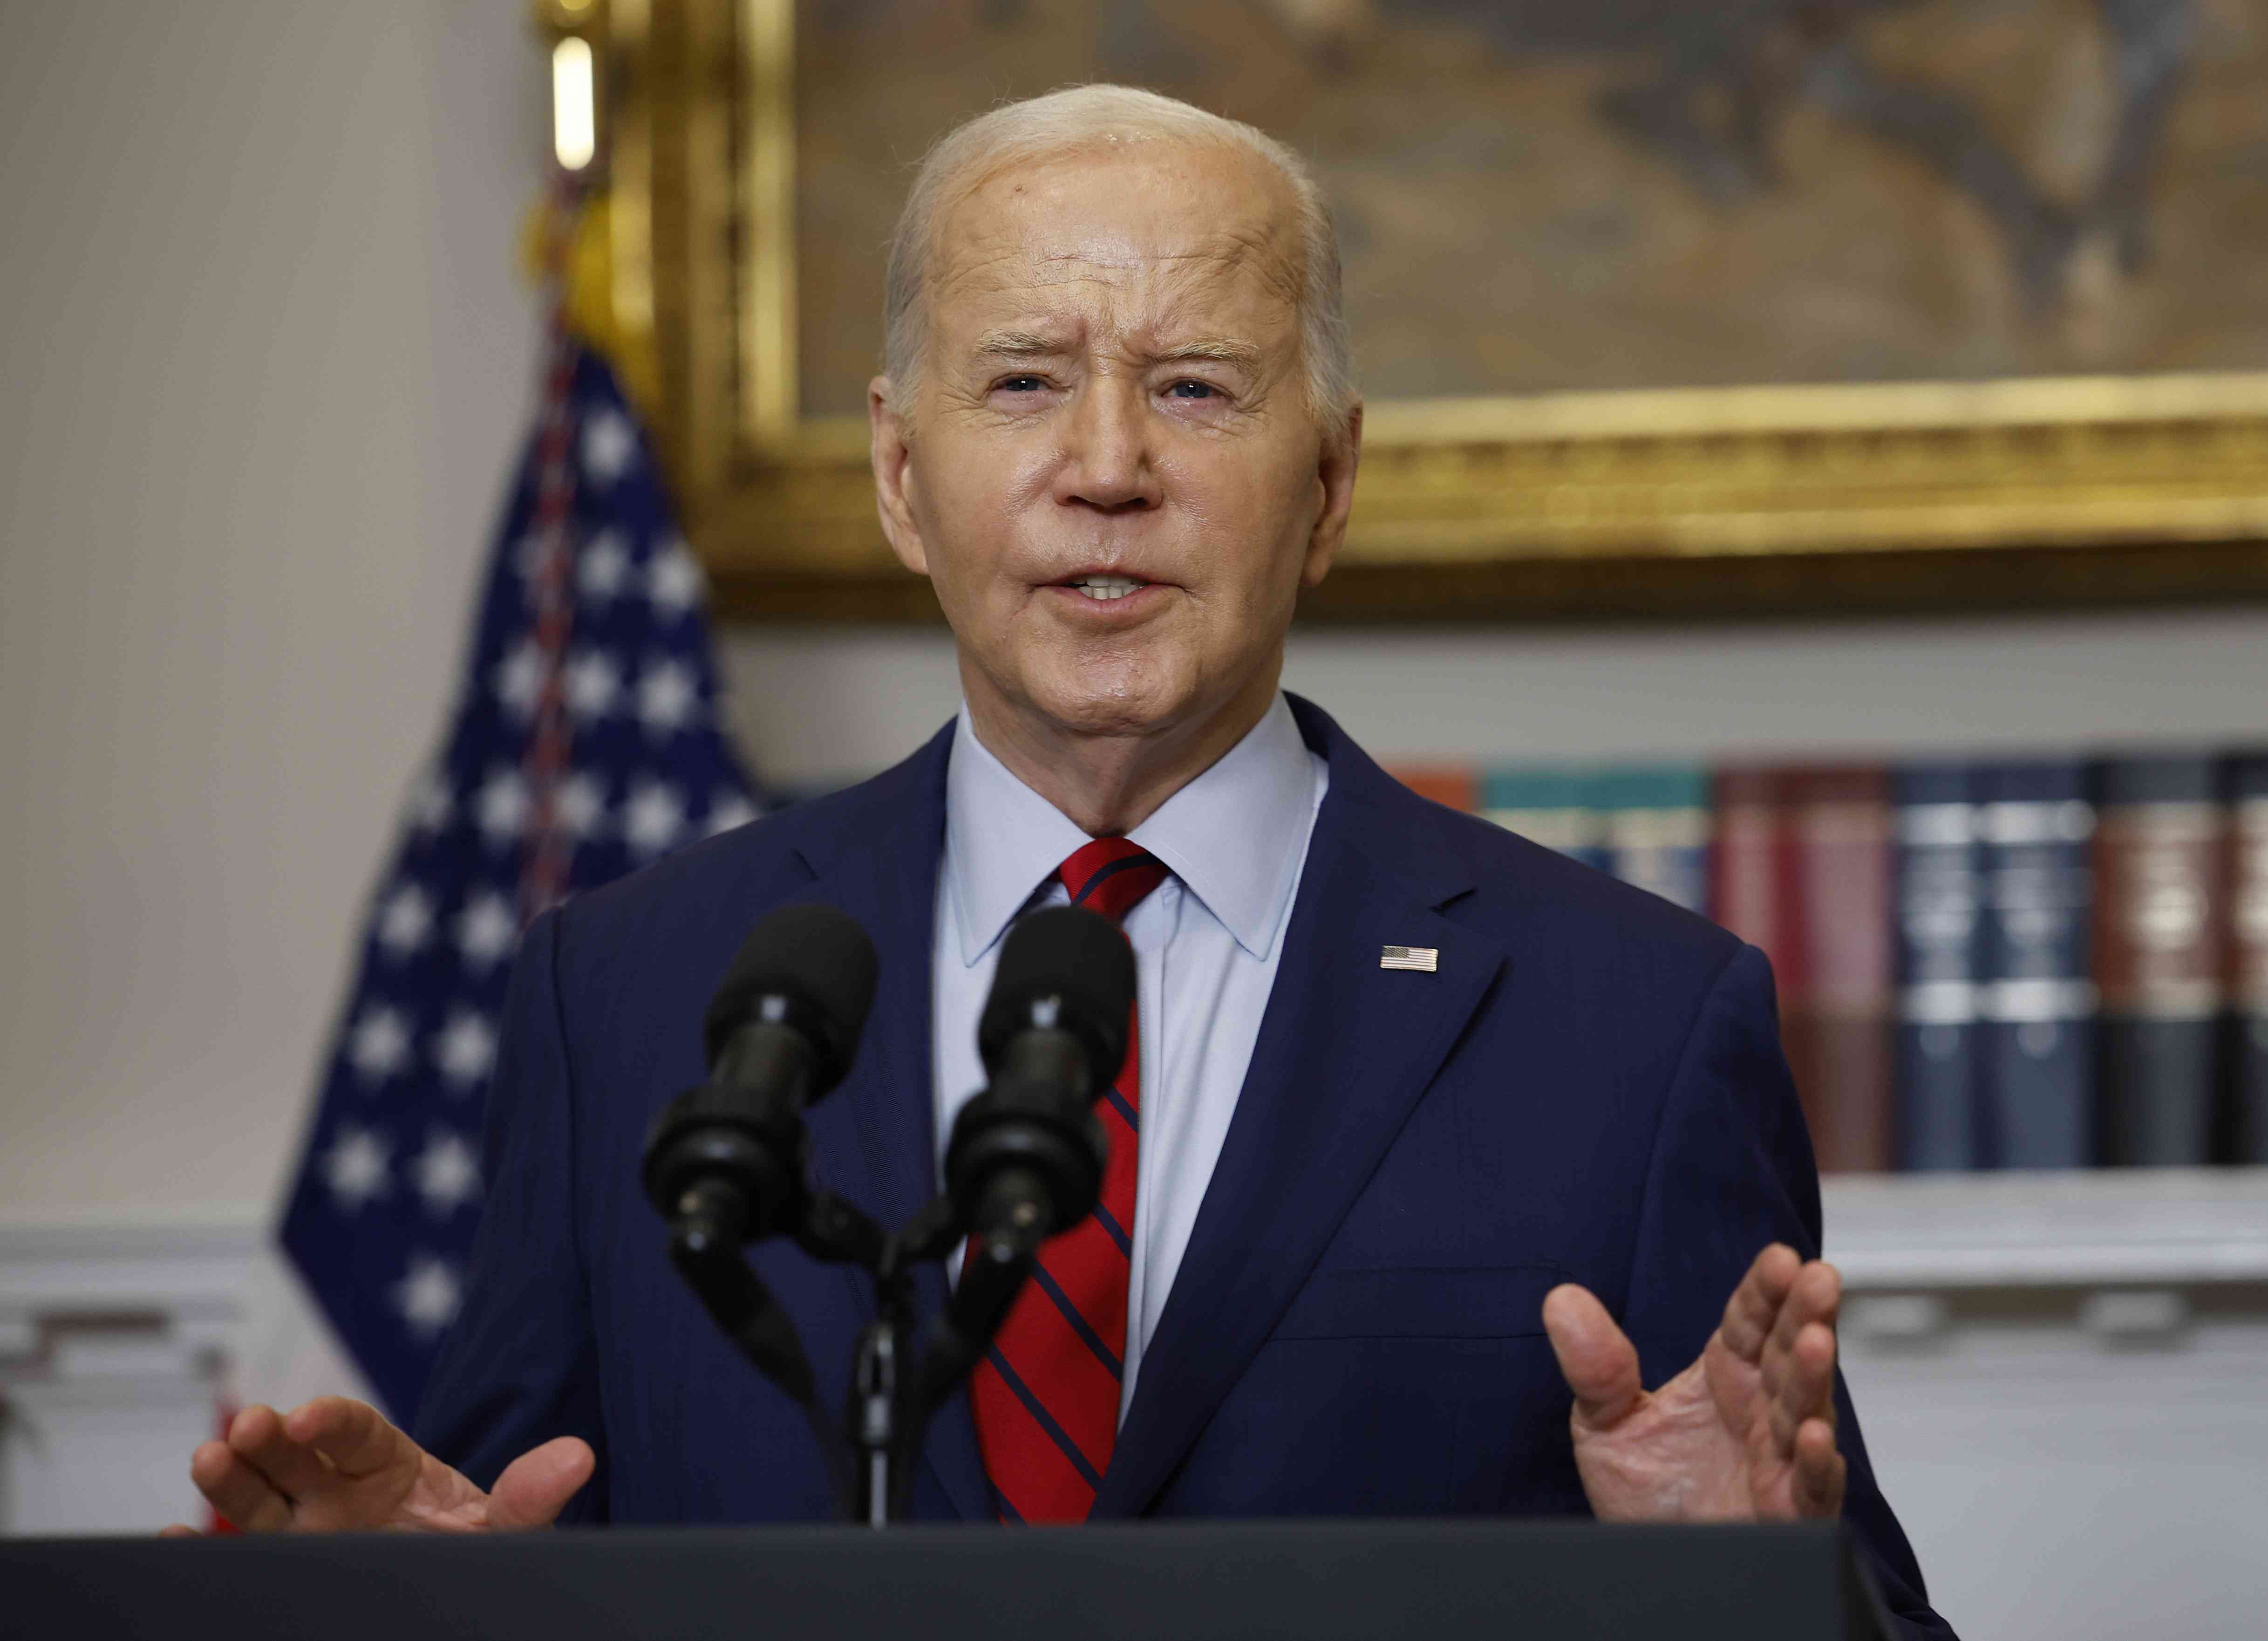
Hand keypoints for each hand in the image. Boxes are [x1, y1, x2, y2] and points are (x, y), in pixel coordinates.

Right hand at [163, 1397, 592, 1534]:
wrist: (457, 1593)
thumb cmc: (473, 1553)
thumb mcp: (501, 1532)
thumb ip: (529, 1498)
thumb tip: (577, 1458)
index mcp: (389, 1463)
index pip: (354, 1429)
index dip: (330, 1417)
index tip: (308, 1416)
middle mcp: (337, 1489)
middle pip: (294, 1453)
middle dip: (267, 1435)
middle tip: (245, 1428)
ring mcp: (306, 1529)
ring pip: (258, 1495)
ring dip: (228, 1476)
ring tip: (205, 1460)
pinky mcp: (286, 1567)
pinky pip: (238, 1556)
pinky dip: (198, 1545)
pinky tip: (168, 1537)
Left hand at [1541, 1243, 1845, 1521]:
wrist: (1655, 1568)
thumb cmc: (1647, 1493)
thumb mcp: (1607, 1423)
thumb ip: (1594, 1366)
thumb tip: (1560, 1301)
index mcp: (1725, 1376)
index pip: (1749, 1321)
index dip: (1765, 1290)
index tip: (1780, 1258)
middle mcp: (1760, 1411)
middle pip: (1787, 1353)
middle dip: (1805, 1315)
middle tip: (1817, 1278)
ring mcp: (1779, 1460)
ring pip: (1805, 1411)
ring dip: (1813, 1377)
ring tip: (1815, 1340)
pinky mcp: (1790, 1514)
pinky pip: (1811, 1487)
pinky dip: (1816, 1464)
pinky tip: (1814, 1437)